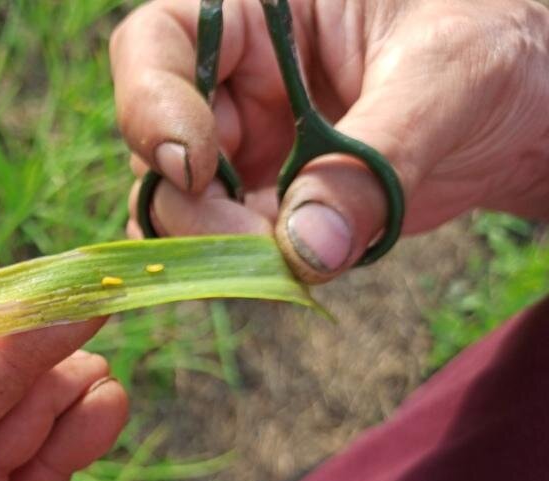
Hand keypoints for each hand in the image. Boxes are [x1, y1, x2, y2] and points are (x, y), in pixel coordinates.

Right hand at [111, 0, 548, 281]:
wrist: (530, 109)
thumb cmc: (497, 46)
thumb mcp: (445, 78)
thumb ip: (374, 159)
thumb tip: (306, 252)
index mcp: (255, 9)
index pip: (155, 45)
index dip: (151, 106)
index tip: (199, 165)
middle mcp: (234, 78)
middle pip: (157, 143)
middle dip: (194, 205)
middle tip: (259, 243)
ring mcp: (246, 144)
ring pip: (180, 205)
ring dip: (218, 247)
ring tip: (294, 259)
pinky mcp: (267, 202)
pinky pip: (227, 244)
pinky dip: (247, 270)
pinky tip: (297, 271)